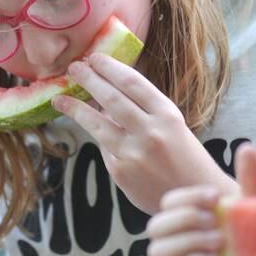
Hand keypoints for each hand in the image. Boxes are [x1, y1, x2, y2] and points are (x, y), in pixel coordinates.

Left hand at [52, 53, 232, 213]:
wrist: (195, 198)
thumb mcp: (173, 126)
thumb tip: (108, 94)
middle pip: (111, 98)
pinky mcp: (120, 172)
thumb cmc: (186, 158)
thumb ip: (144, 110)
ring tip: (60, 98)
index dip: (110, 67)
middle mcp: (150, 131)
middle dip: (89, 79)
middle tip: (74, 67)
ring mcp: (133, 153)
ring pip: (96, 123)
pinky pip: (103, 147)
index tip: (95, 57)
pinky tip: (90, 129)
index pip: (132, 82)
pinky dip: (98, 136)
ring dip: (75, 108)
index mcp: (167, 114)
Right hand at [146, 145, 255, 255]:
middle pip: (154, 226)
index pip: (168, 202)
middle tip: (215, 220)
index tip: (215, 197)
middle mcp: (176, 243)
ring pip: (158, 251)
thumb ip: (250, 181)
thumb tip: (247, 148)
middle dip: (184, 218)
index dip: (186, 197)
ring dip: (188, 242)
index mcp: (187, 220)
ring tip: (219, 241)